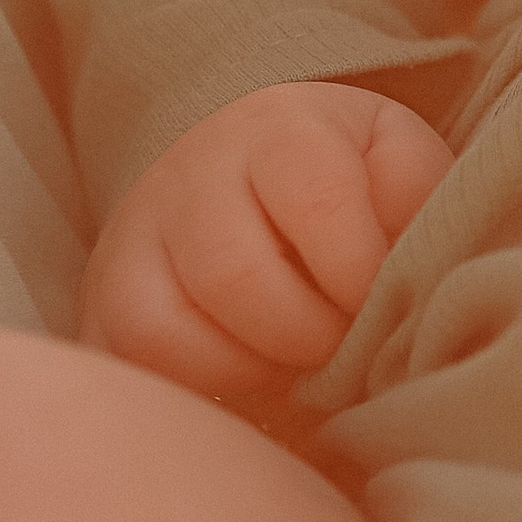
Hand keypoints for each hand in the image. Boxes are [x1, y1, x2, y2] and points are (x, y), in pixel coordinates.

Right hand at [80, 83, 452, 408]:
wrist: (247, 165)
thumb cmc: (345, 179)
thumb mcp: (397, 160)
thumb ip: (419, 196)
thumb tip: (408, 263)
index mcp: (280, 130)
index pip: (318, 201)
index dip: (359, 272)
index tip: (377, 299)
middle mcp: (191, 176)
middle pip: (236, 276)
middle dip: (308, 333)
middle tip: (339, 341)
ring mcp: (134, 239)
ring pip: (164, 330)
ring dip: (247, 370)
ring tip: (292, 362)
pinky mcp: (102, 302)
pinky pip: (128, 366)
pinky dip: (194, 391)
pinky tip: (245, 378)